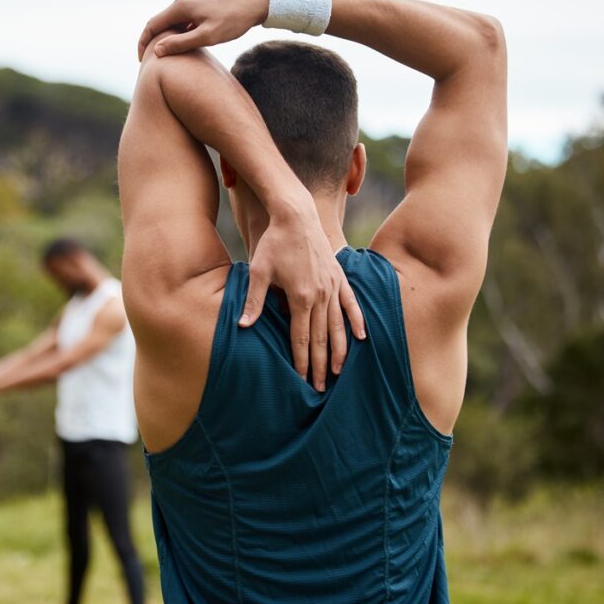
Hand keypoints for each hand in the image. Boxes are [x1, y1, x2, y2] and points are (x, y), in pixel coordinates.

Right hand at [138, 0, 269, 59]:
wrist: (257, 1)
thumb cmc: (234, 21)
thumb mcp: (207, 37)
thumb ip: (181, 44)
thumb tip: (157, 51)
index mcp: (181, 7)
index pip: (152, 25)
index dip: (143, 43)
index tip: (140, 60)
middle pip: (160, 21)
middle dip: (153, 40)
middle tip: (150, 60)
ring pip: (173, 19)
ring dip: (167, 35)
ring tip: (167, 54)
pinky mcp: (203, 0)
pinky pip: (184, 16)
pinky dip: (179, 29)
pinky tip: (185, 42)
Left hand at [241, 198, 365, 390]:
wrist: (296, 215)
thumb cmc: (273, 243)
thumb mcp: (258, 272)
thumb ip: (254, 302)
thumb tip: (243, 327)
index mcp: (301, 298)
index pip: (301, 338)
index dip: (301, 361)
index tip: (301, 381)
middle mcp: (321, 295)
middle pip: (321, 338)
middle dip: (320, 365)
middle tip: (321, 388)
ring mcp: (333, 286)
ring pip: (338, 326)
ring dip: (339, 351)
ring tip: (339, 372)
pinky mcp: (339, 276)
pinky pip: (351, 303)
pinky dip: (356, 321)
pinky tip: (360, 338)